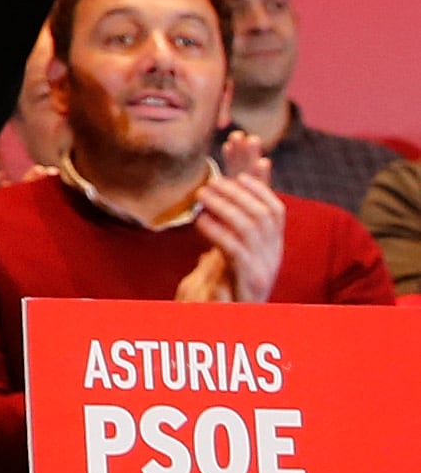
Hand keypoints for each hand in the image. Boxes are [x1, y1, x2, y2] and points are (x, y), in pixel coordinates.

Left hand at [189, 134, 284, 303]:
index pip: (269, 199)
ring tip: (203, 193)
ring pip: (254, 226)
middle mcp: (272, 254)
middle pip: (268, 207)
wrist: (218, 329)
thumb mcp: (218, 253)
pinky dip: (219, 232)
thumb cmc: (213, 293)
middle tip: (216, 171)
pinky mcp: (249, 284)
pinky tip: (201, 220)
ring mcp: (264, 269)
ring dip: (229, 205)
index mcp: (268, 244)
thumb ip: (221, 225)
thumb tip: (217, 193)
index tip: (244, 143)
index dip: (257, 172)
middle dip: (245, 182)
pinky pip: (236, 251)